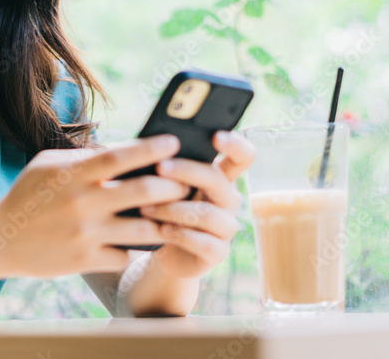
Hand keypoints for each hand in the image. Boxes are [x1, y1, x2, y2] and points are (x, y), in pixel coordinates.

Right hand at [0, 135, 188, 277]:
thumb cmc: (28, 195)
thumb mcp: (47, 164)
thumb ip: (83, 157)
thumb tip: (123, 150)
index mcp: (73, 174)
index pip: (120, 156)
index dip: (151, 148)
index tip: (173, 141)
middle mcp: (81, 203)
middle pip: (142, 192)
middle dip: (172, 187)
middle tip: (187, 183)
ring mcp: (85, 234)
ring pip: (143, 228)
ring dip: (166, 221)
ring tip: (179, 215)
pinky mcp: (85, 260)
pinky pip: (126, 254)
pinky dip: (139, 247)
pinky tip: (149, 241)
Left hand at [137, 130, 254, 278]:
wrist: (163, 250)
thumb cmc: (164, 208)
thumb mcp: (166, 184)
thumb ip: (167, 165)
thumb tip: (149, 142)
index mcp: (220, 177)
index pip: (243, 157)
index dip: (235, 144)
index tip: (216, 136)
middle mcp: (228, 200)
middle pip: (218, 180)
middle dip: (187, 171)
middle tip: (159, 167)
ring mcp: (226, 227)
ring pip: (207, 214)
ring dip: (173, 209)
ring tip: (146, 208)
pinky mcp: (217, 252)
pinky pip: (204, 243)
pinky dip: (180, 235)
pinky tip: (161, 231)